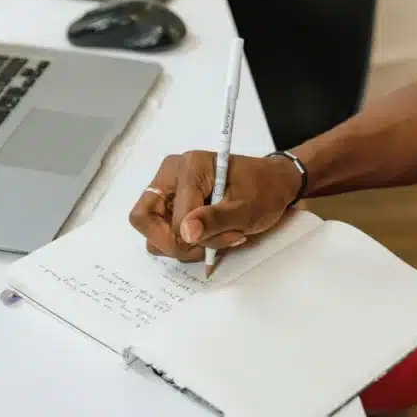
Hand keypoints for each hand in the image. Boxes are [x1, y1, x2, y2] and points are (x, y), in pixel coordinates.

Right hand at [129, 151, 302, 261]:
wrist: (273, 183)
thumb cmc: (264, 191)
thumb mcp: (247, 209)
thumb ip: (216, 220)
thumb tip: (186, 233)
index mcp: (189, 167)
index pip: (173, 217)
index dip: (194, 238)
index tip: (229, 237)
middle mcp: (171, 174)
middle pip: (144, 219)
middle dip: (173, 242)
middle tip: (205, 248)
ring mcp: (168, 188)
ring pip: (151, 230)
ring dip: (180, 245)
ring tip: (214, 239)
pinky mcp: (170, 202)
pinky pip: (162, 231)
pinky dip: (182, 241)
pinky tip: (208, 236)